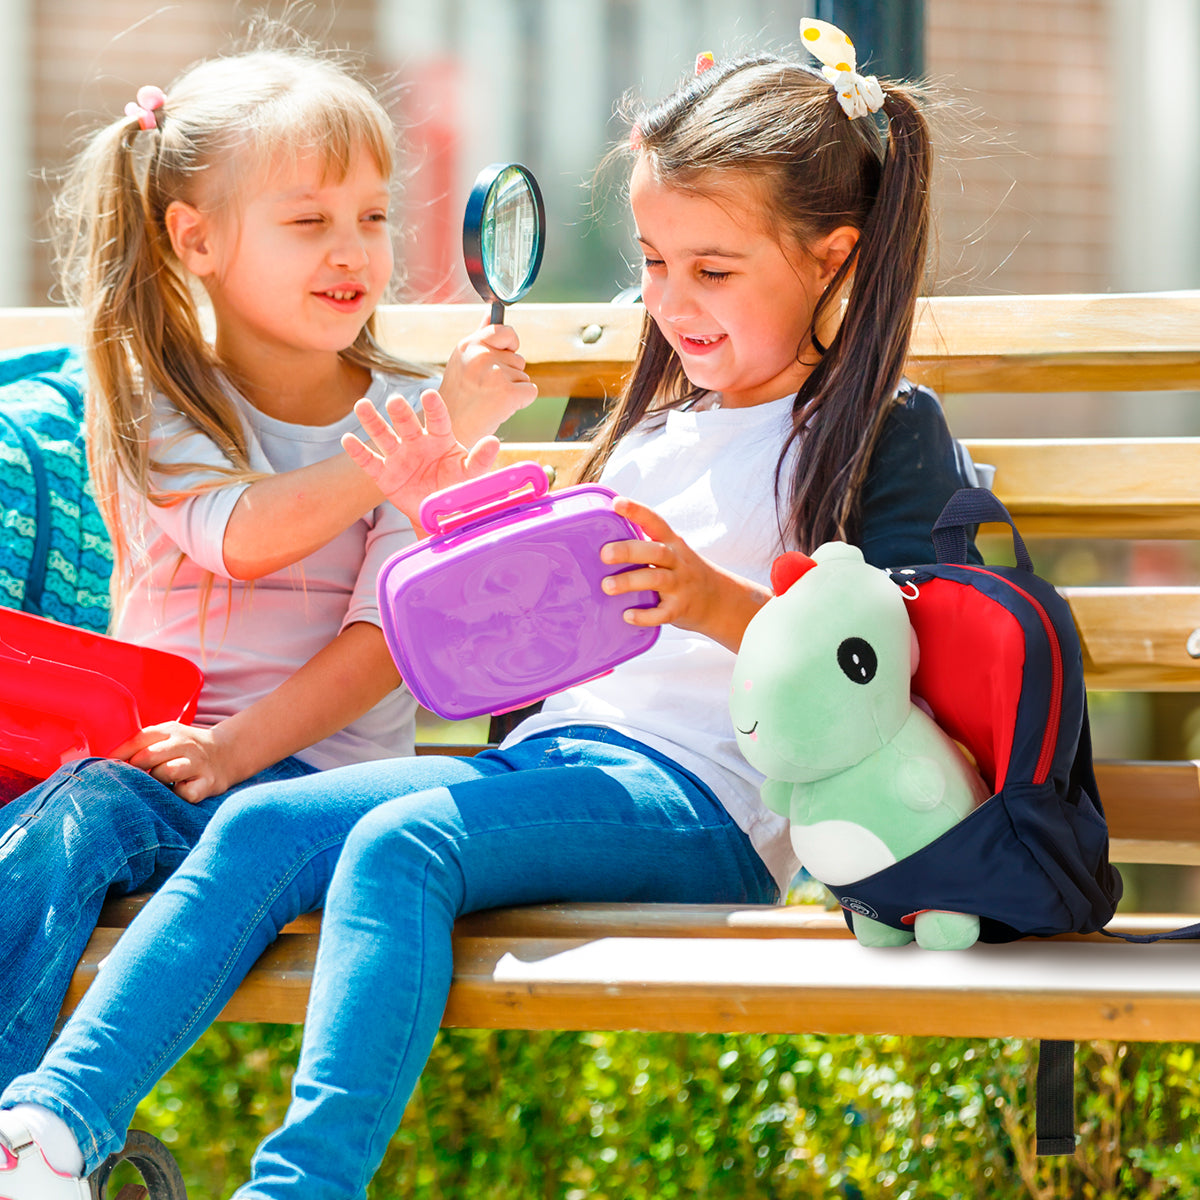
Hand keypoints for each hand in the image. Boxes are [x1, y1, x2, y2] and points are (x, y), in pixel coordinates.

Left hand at [109, 722, 232, 803]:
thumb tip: (105, 762)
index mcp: (170, 731)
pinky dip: (177, 795)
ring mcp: (198, 763)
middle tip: (130, 780)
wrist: (227, 753)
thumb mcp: (167, 737)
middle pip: (148, 756)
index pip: (138, 740)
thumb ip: (141, 745)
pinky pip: (185, 793)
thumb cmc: (185, 749)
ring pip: (166, 772)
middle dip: (135, 770)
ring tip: (156, 785)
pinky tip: (177, 792)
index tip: (104, 767)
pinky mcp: (208, 783)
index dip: (119, 755)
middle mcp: (184, 744)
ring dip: (156, 781)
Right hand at [342, 388, 500, 527]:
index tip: (428, 394)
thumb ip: (480, 459)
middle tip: (395, 401)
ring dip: (372, 422)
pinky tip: (347, 439)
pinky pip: (370, 462)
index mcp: (441, 440)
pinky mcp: (385, 475)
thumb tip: (494, 441)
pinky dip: (358, 452)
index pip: (438, 420)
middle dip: (400, 412)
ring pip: (384, 436)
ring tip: (362, 406)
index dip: (433, 408)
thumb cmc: (458, 488)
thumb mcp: (472, 475)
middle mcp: (418, 443)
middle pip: (407, 424)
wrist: (441, 515)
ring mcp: (399, 458)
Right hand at [439, 318, 537, 443]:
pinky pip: (531, 391)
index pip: (504, 330)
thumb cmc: (459, 398)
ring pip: (523, 376)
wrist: (453, 429)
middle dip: (508, 375)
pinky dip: (522, 401)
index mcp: (469, 345)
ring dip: (513, 389)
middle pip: (517, 359)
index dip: (510, 343)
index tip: (506, 354)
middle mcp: (481, 355)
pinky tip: (501, 407)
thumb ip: (481, 336)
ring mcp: (495, 374)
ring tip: (490, 399)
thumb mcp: (463, 360)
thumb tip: (491, 312)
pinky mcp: (508, 393)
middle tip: (486, 390)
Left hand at [599, 497, 770, 652]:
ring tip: (607, 586)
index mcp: (671, 543)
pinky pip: (662, 613)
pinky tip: (627, 615)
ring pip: (657, 579)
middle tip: (604, 554)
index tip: (617, 504)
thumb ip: (644, 546)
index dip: (636, 511)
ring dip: (630, 581)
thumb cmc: (681, 572)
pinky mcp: (680, 609)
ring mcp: (680, 585)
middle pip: (655, 551)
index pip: (655, 521)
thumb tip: (599, 541)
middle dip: (629, 551)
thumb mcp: (671, 552)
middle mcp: (677, 561)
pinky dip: (645, 615)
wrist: (717, 600)